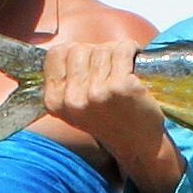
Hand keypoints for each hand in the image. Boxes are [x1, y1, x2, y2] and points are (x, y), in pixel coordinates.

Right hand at [41, 39, 175, 190]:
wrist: (138, 145)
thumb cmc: (108, 119)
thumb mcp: (73, 106)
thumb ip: (65, 79)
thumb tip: (68, 48)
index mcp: (55, 101)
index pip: (57, 53)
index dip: (74, 52)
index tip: (89, 64)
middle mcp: (72, 99)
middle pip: (79, 49)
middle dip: (96, 53)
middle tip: (109, 70)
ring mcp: (96, 93)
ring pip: (102, 48)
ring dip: (116, 53)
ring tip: (123, 71)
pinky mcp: (121, 87)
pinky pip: (122, 49)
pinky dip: (132, 50)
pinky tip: (134, 64)